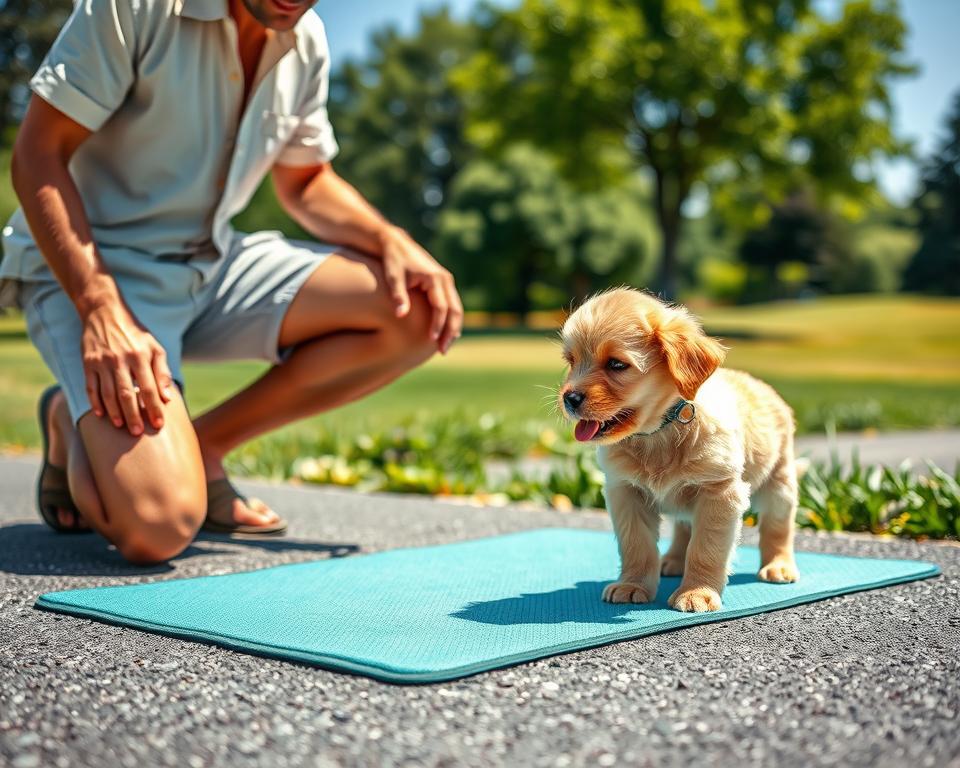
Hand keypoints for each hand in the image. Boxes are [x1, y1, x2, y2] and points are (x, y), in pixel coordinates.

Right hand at [80, 300, 173, 434]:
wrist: (104, 313)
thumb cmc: (135, 334)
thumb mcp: (154, 347)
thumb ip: (162, 371)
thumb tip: (168, 397)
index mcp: (140, 356)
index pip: (149, 388)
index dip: (154, 408)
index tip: (159, 424)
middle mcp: (120, 360)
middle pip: (127, 395)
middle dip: (133, 416)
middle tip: (137, 433)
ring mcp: (102, 362)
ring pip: (108, 394)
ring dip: (114, 413)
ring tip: (121, 426)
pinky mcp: (87, 363)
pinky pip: (90, 388)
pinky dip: (95, 403)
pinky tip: (101, 415)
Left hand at [378, 226, 462, 353]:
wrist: (396, 243)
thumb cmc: (392, 261)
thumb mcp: (393, 277)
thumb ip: (398, 296)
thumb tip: (400, 315)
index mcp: (434, 278)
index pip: (441, 307)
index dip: (437, 325)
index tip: (431, 340)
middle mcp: (445, 279)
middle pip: (455, 310)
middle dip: (450, 332)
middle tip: (443, 350)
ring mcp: (446, 281)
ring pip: (456, 309)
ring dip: (453, 328)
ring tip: (444, 347)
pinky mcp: (443, 283)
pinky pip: (451, 305)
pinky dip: (450, 320)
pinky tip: (444, 334)